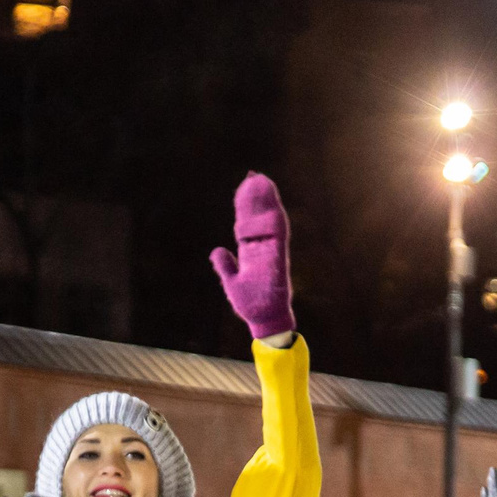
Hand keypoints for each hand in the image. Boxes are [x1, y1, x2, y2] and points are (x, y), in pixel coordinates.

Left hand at [208, 172, 295, 343]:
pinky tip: (274, 207)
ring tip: (263, 182)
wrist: (263, 321)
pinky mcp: (278, 262)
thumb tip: (217, 250)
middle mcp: (263, 249)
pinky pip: (278, 239)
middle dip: (255, 197)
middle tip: (253, 175)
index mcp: (252, 252)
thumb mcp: (231, 281)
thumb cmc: (250, 305)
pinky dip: (276, 222)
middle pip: (258, 217)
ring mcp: (272, 253)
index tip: (244, 187)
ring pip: (269, 222)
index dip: (244, 205)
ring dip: (267, 202)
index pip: (247, 223)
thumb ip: (225, 265)